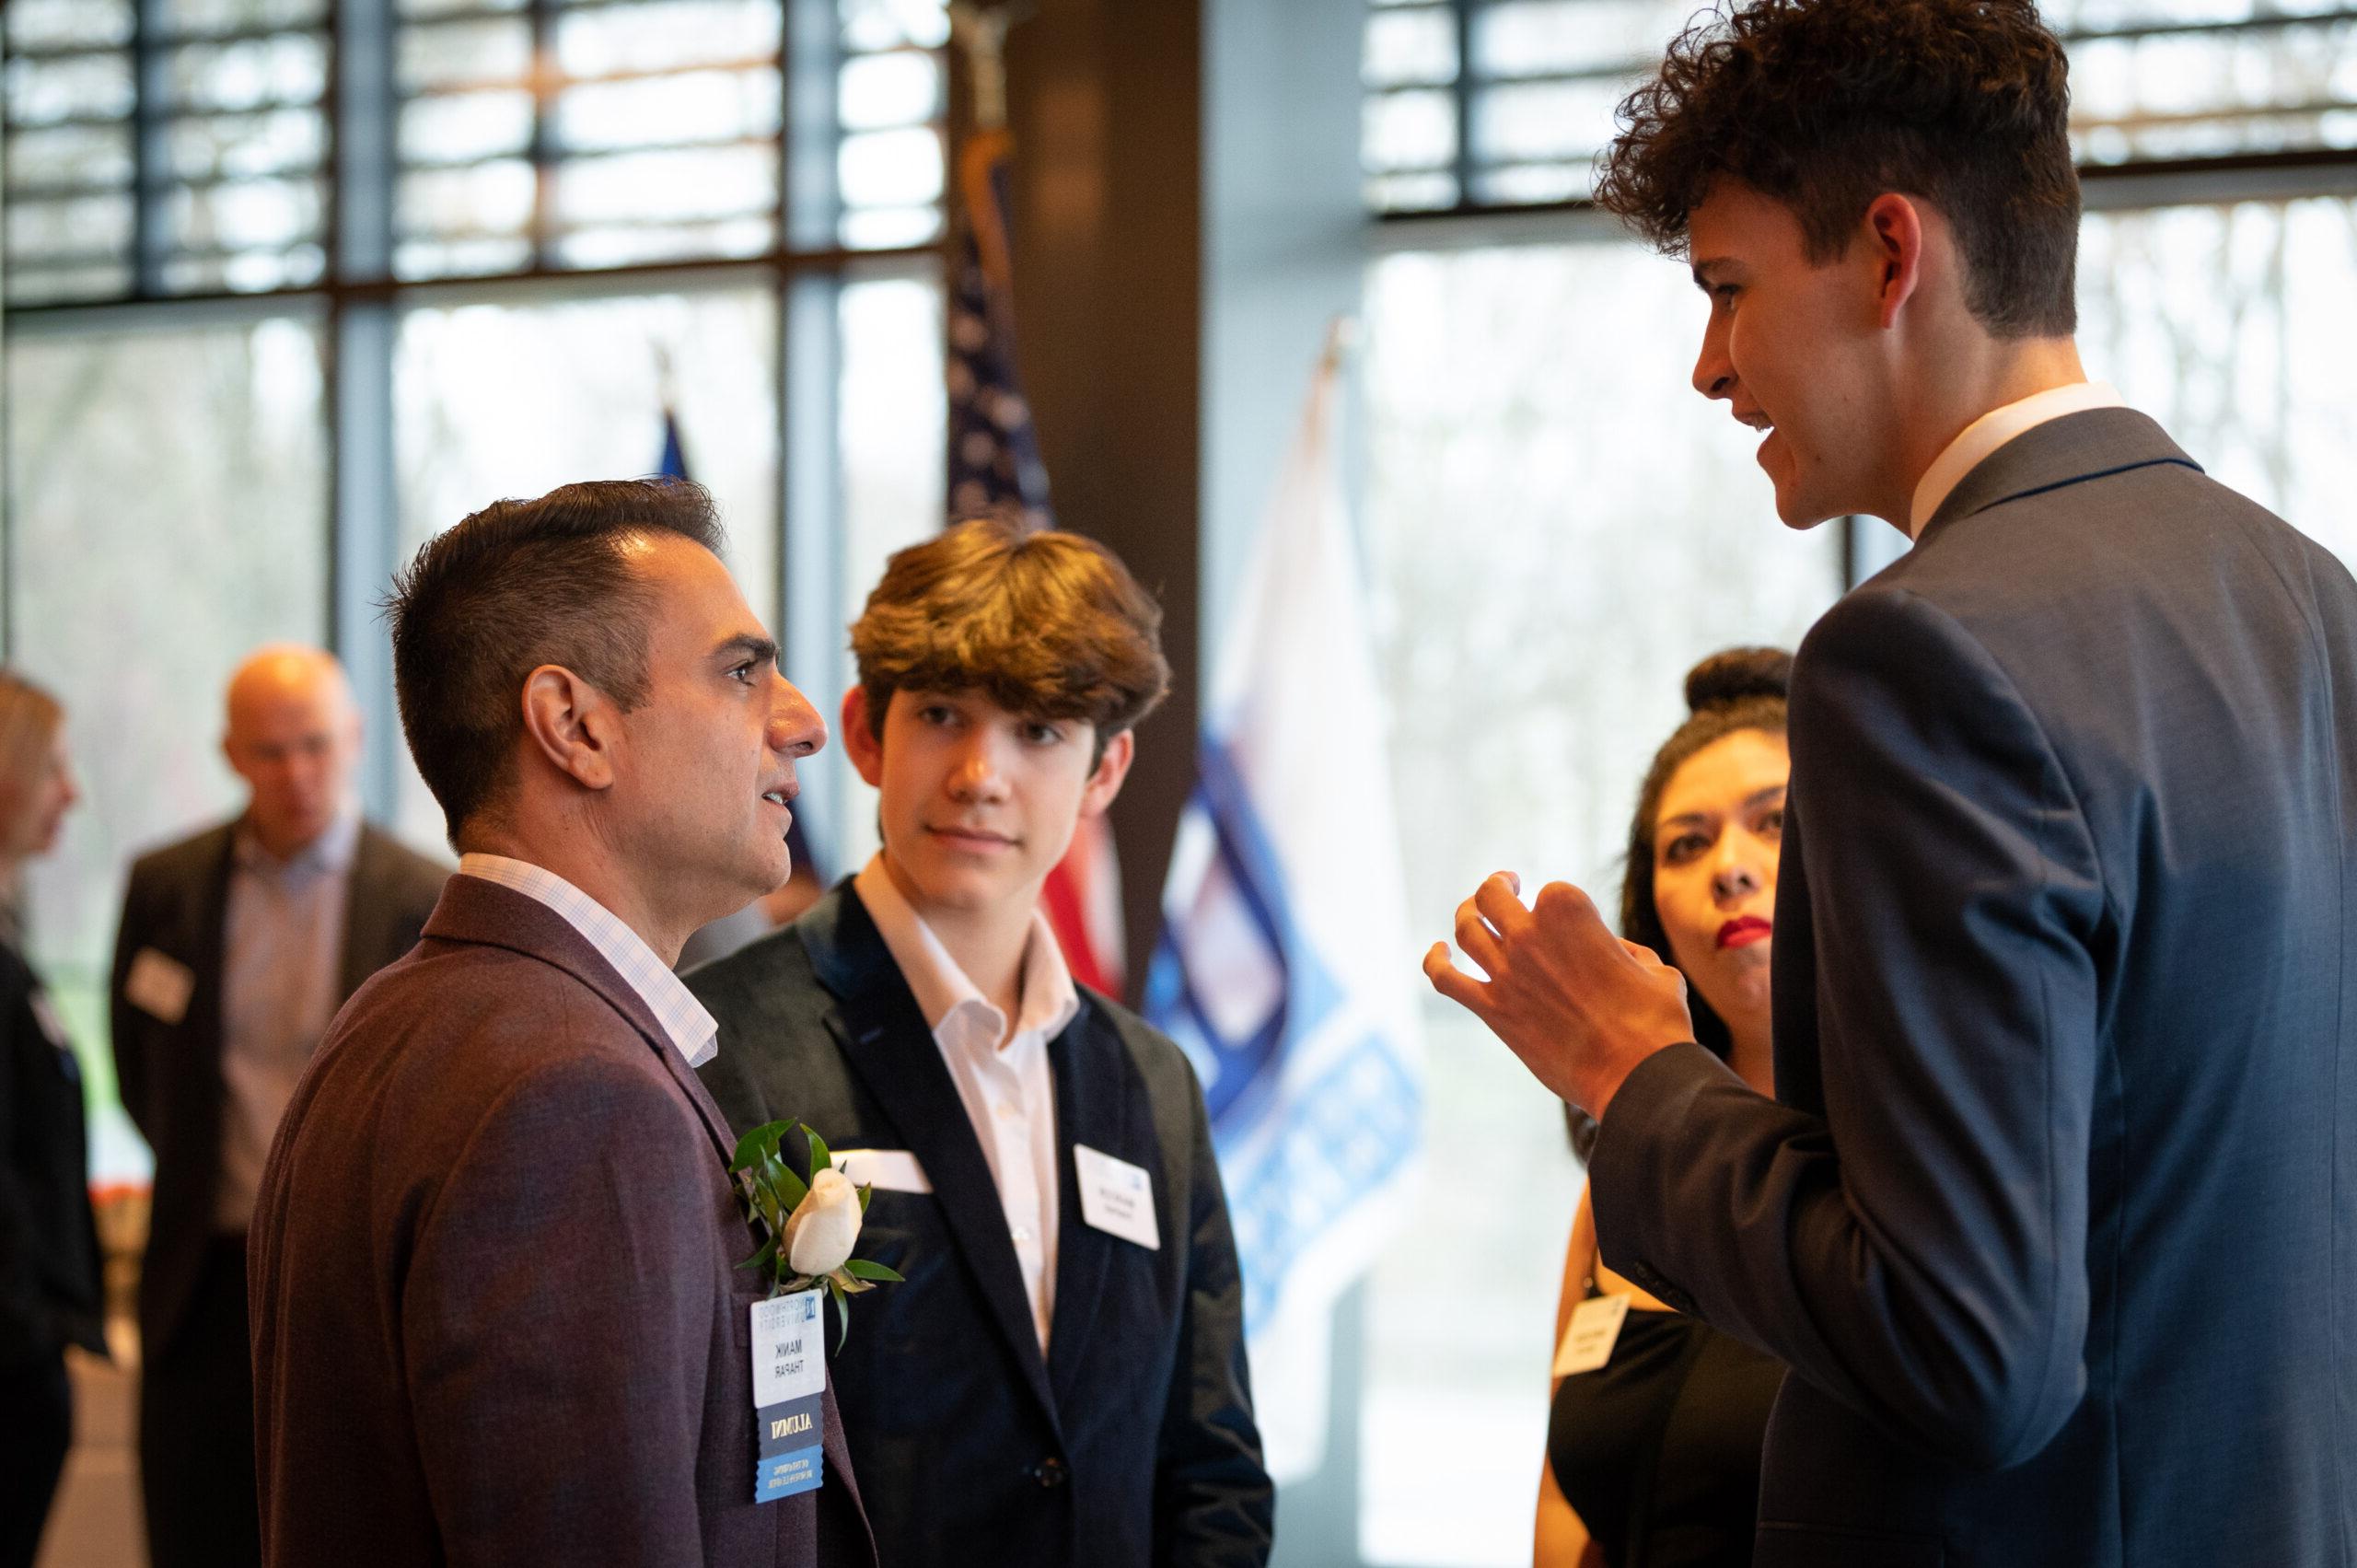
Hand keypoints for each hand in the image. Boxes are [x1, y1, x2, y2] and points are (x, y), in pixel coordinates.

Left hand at [1423, 871, 1692, 1120]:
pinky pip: (1445, 978)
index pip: (1551, 893)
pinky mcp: (1492, 1010)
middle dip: (1497, 887)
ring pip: (1466, 929)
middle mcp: (1529, 933)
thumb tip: (1609, 952)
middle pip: (1493, 896)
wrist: (1636, 1076)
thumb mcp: (1655, 969)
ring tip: (1474, 913)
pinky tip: (1437, 953)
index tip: (1574, 928)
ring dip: (1467, 915)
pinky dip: (1435, 961)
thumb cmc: (1656, 1022)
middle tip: (1505, 887)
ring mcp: (1505, 971)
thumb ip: (1624, 950)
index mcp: (1569, 909)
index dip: (1563, 910)